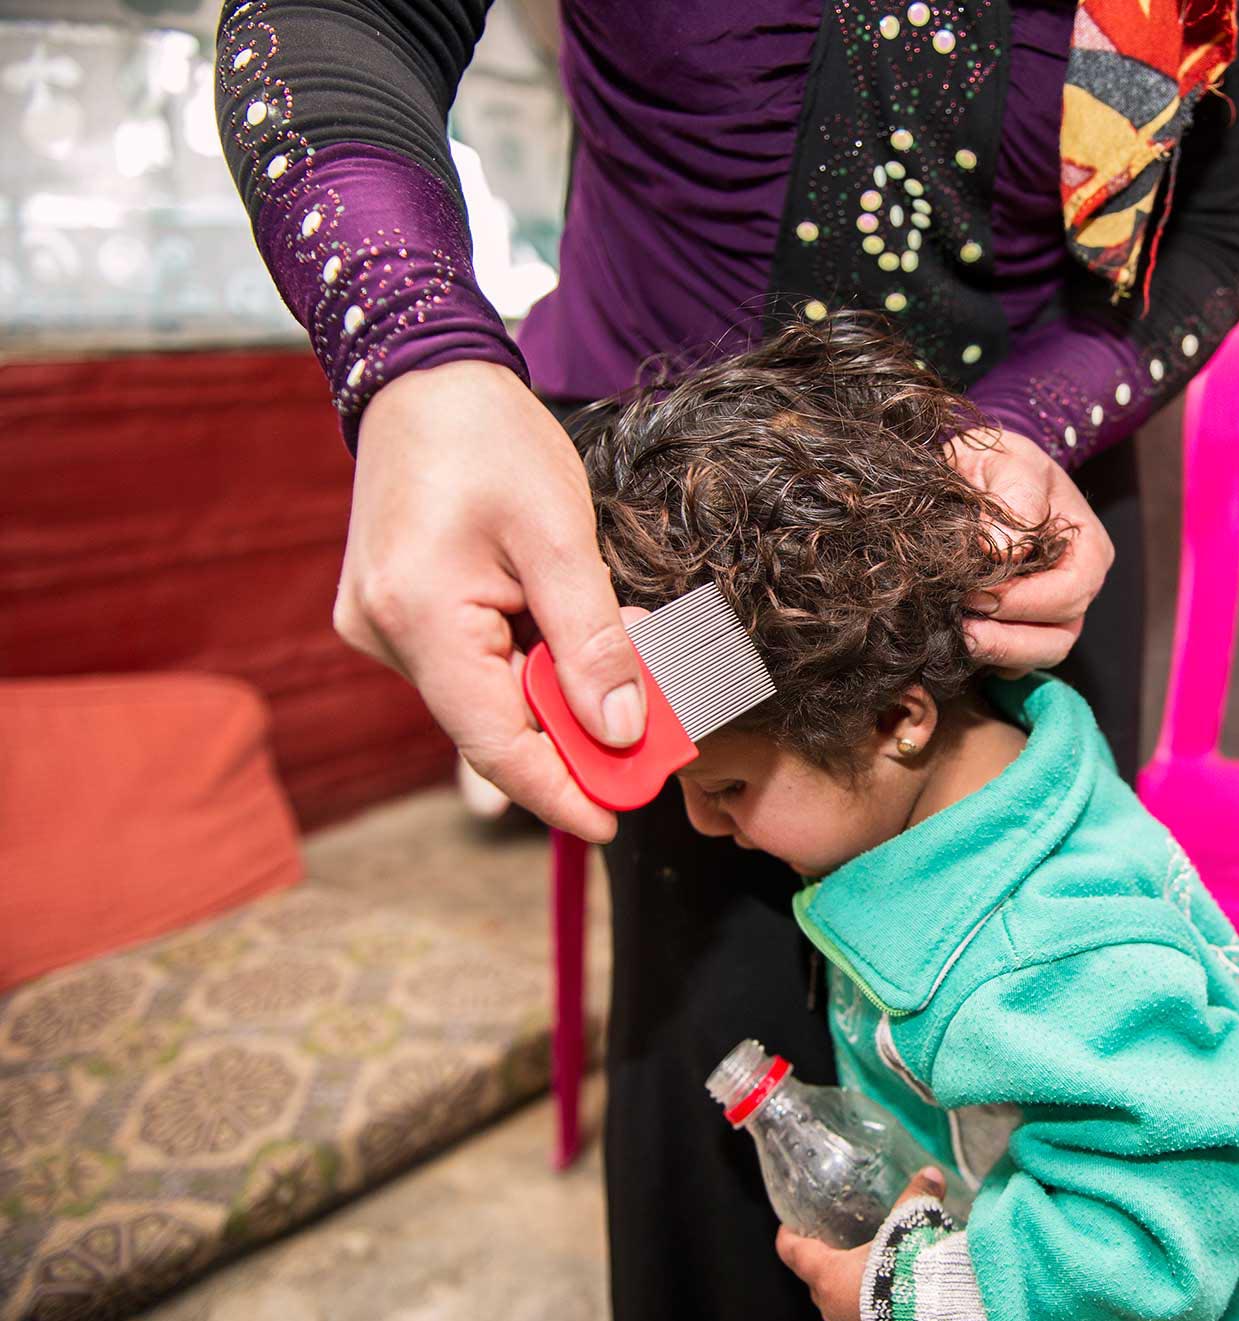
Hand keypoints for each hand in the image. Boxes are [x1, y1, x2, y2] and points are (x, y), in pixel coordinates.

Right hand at [338, 361, 646, 842]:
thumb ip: (593, 641)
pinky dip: (527, 662)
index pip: (494, 743)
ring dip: (556, 692)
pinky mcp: (392, 613)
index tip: (612, 821)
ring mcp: (379, 627)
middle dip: (574, 736)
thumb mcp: (560, 536)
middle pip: (492, 721)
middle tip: (653, 742)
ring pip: (484, 693)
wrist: (420, 375)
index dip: (557, 791)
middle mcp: (383, 637)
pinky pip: (469, 662)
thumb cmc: (490, 439)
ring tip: (626, 667)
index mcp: (417, 619)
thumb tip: (624, 730)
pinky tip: (568, 636)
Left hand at [775, 1167, 948, 1320]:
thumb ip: (916, 1198)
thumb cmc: (908, 1273)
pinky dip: (862, 1298)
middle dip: (823, 1258)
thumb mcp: (908, 1227)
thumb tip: (930, 1173)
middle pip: (814, 1277)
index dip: (789, 1234)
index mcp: (828, 1275)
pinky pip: (854, 1312)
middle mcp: (830, 1304)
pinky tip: (882, 1288)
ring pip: (835, 1298)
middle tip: (835, 1239)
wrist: (933, 1311)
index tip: (791, 1222)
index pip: (792, 1252)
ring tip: (863, 1264)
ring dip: (844, 1282)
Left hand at [948, 429, 1113, 674]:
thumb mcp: (1009, 460)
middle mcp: (1079, 587)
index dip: (1023, 599)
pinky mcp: (1024, 628)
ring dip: (999, 651)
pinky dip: (992, 659)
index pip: (1070, 592)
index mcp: (1089, 549)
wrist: (979, 475)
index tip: (974, 590)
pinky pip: (1017, 662)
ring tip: (960, 636)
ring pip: (1040, 654)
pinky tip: (961, 640)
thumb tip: (1006, 550)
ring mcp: (1053, 613)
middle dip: (1008, 634)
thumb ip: (1015, 495)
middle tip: (961, 622)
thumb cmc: (1000, 464)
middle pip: (1060, 635)